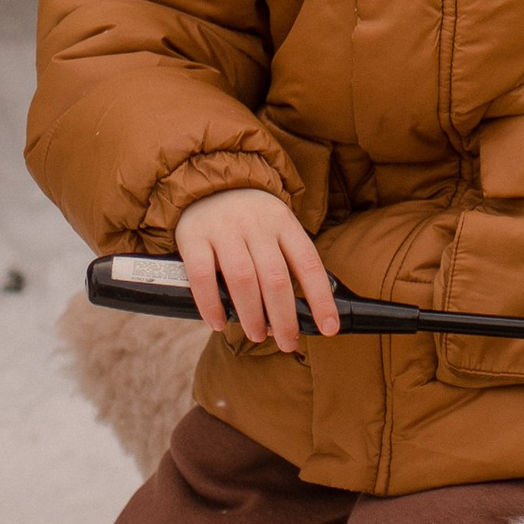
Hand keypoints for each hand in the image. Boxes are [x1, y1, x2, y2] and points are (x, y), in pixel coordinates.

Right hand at [176, 187, 340, 355]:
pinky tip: (219, 322)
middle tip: (288, 342)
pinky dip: (211, 305)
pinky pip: (202, 277)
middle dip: (284, 318)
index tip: (329, 328)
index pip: (308, 264)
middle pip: (276, 278)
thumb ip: (287, 261)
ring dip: (251, 315)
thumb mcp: (275, 227)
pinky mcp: (194, 237)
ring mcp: (224, 229)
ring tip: (257, 334)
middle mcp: (256, 224)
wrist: (207, 181)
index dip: (321, 299)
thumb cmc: (248, 218)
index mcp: (283, 222)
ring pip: (243, 279)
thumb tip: (303, 311)